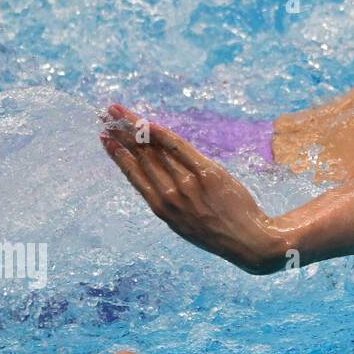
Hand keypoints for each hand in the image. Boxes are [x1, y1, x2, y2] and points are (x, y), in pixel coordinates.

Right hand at [100, 103, 286, 273]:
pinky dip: (162, 134)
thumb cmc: (218, 232)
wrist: (248, 241)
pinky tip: (148, 123)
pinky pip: (179, 148)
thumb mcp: (184, 222)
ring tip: (119, 112)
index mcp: (161, 208)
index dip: (118, 155)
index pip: (133, 174)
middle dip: (122, 134)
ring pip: (155, 150)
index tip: (105, 139)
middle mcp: (169, 195)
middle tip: (107, 116)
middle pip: (141, 157)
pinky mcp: (207, 174)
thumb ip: (172, 200)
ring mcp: (187, 184)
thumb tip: (163, 175)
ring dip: (135, 128)